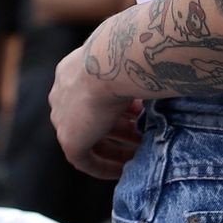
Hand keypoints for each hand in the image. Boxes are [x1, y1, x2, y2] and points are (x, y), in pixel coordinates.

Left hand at [49, 45, 141, 178]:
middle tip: (143, 135)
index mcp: (72, 72)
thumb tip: (159, 68)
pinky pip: (85, 160)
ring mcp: (62, 119)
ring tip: (140, 155)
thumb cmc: (126, 52)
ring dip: (115, 147)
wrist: (111, 62)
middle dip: (118, 127)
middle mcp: (62, 94)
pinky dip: (104, 166)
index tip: (139, 114)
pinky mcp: (69, 140)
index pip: (91, 96)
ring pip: (89, 139)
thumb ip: (135, 65)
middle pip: (90, 118)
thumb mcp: (130, 56)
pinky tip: (124, 170)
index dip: (117, 106)